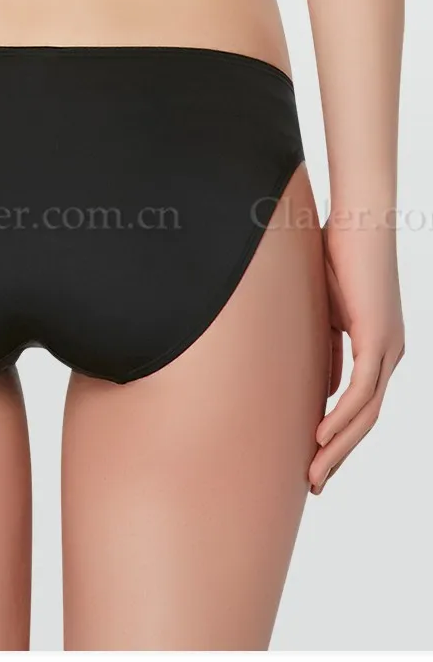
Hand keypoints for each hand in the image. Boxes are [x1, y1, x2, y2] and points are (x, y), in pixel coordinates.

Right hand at [309, 213, 404, 494]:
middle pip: (366, 420)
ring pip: (366, 414)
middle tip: (315, 484)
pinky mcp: (378, 338)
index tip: (313, 458)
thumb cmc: (338, 256)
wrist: (358, 220)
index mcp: (378, 347)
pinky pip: (361, 390)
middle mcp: (390, 354)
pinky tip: (320, 437)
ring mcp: (389, 348)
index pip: (359, 405)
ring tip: (314, 473)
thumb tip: (324, 390)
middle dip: (339, 455)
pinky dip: (342, 418)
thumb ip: (326, 350)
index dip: (337, 436)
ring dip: (339, 448)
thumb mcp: (326, 312)